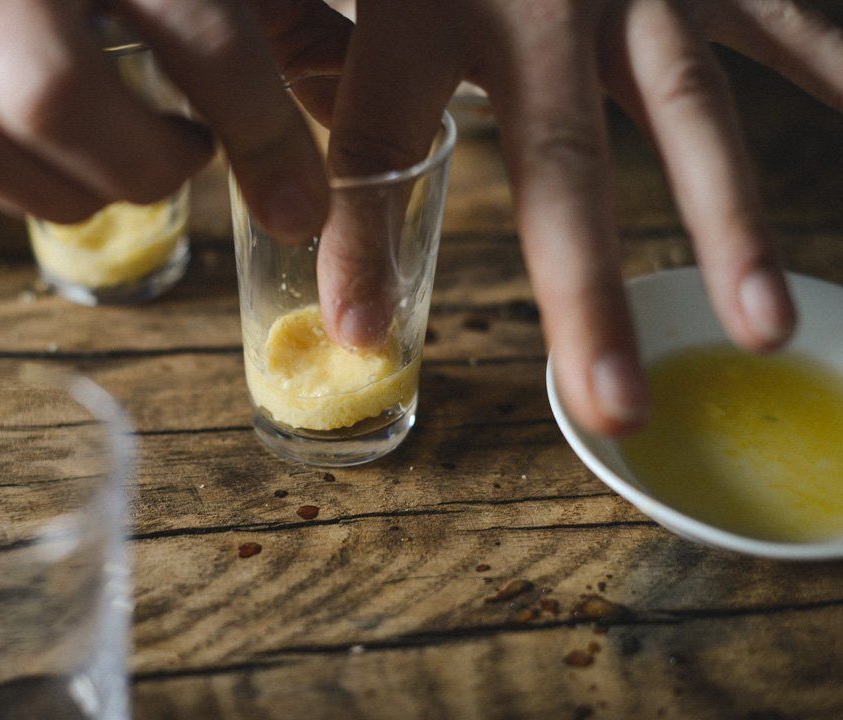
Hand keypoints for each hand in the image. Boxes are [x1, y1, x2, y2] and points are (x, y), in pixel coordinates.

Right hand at [0, 0, 327, 242]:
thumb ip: (291, 27)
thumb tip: (364, 118)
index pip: (203, 40)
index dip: (263, 142)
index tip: (301, 211)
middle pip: (52, 99)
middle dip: (139, 168)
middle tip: (179, 162)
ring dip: (59, 195)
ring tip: (106, 168)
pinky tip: (12, 179)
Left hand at [268, 0, 841, 435]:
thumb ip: (345, 107)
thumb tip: (325, 266)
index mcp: (435, 11)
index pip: (385, 136)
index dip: (366, 238)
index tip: (363, 335)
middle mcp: (545, 7)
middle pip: (562, 164)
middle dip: (586, 287)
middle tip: (612, 404)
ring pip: (693, 109)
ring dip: (733, 221)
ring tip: (763, 326)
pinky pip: (790, 24)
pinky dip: (836, 76)